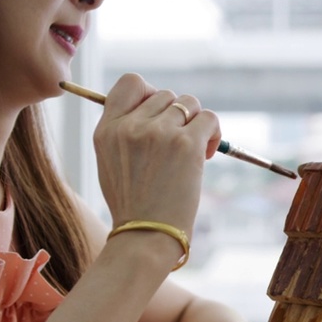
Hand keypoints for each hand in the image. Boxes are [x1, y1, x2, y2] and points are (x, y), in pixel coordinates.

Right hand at [93, 73, 220, 236]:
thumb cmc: (133, 207)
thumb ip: (124, 133)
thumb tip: (156, 109)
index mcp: (107, 130)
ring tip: (195, 151)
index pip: (131, 83)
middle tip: (180, 144)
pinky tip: (208, 153)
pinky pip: (209, 118)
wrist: (145, 237)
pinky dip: (214, 132)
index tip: (159, 114)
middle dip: (177, 115)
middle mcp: (130, 126)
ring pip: (189, 103)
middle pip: (165, 94)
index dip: (150, 92)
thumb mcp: (110, 164)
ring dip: (196, 124)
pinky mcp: (186, 144)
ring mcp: (158, 133)